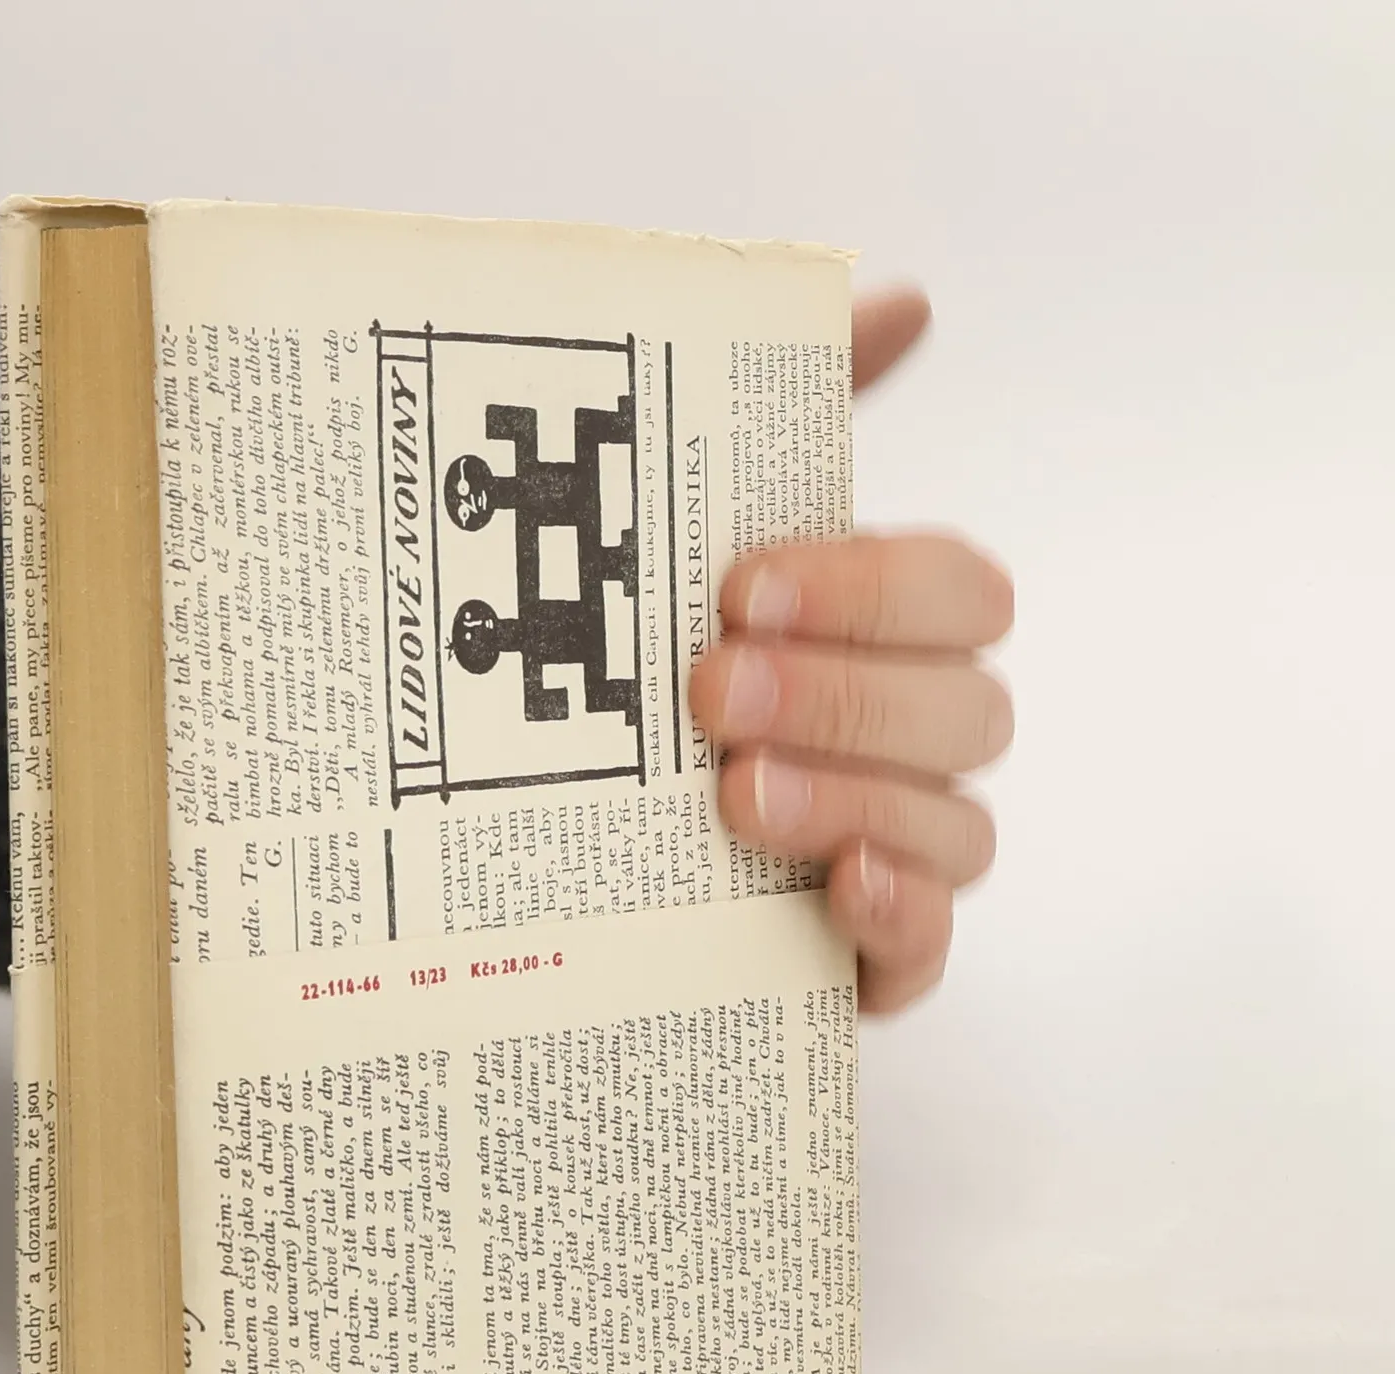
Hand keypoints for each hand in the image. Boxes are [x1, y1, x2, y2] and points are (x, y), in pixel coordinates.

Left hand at [688, 290, 1013, 1014]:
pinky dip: (898, 917)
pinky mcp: (862, 957)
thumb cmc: (632, 671)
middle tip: (711, 688)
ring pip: (956, 826)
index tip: (741, 582)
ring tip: (736, 795)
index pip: (956, 592)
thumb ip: (792, 421)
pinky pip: (928, 950)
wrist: (521, 842)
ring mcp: (895, 851)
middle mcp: (910, 738)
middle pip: (967, 709)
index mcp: (884, 635)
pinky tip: (837, 884)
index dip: (872, 585)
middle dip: (847, 693)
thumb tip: (909, 301)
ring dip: (856, 797)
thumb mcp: (681, 539)